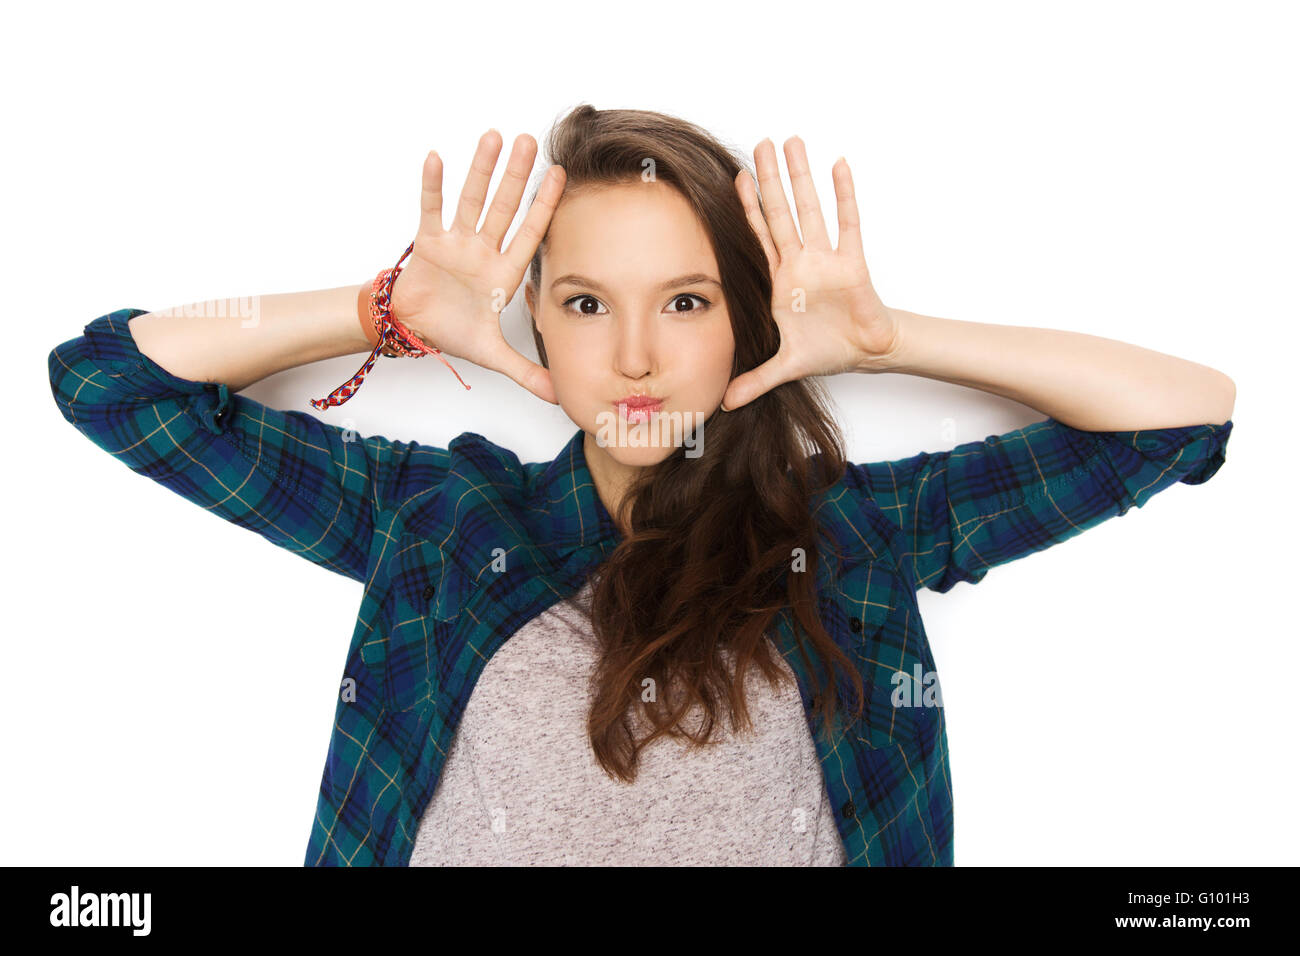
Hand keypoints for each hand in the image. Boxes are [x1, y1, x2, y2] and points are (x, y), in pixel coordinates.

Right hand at [388, 130, 564, 403]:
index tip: (561, 176)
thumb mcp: (493, 355)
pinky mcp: (427, 242)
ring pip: (472, 200)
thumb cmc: (454, 332)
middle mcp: (483, 251)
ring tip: (494, 137)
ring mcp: (456, 243)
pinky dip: (433, 185)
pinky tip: (437, 157)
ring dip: (482, 170)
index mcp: (502, 273)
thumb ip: (526, 371)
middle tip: (530, 140)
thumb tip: (558, 396)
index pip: (530, 234)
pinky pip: (430, 209)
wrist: (413, 329)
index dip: (544, 206)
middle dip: (516, 176)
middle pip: (504, 207)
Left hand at [722, 136, 900, 411]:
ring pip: (811, 210)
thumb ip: (754, 380)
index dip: (748, 209)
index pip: (760, 237)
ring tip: (794, 142)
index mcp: (782, 281)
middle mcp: (801, 263)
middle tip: (761, 143)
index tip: (734, 178)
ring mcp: (826, 259)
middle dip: (771, 178)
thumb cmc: (828, 349)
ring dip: (802, 177)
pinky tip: (839, 165)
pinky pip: (848, 223)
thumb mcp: (785, 366)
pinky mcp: (852, 263)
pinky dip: (845, 195)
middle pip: (782, 212)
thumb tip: (724, 403)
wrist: (866, 354)